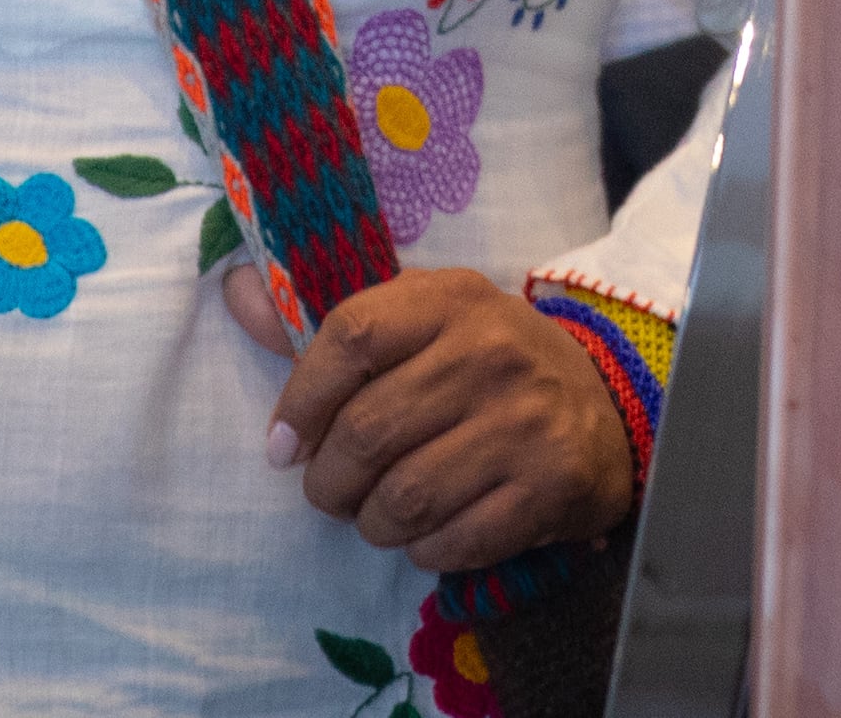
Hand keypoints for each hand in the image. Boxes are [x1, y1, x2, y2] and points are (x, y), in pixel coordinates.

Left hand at [229, 261, 636, 569]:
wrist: (605, 410)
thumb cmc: (484, 368)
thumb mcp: (420, 326)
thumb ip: (331, 326)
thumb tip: (235, 291)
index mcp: (453, 299)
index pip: (350, 336)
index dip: (302, 399)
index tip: (284, 444)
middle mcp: (495, 351)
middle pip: (366, 433)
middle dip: (328, 482)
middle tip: (333, 492)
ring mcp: (528, 420)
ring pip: (401, 498)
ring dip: (372, 522)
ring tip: (381, 512)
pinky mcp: (552, 485)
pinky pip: (450, 542)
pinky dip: (424, 550)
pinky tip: (434, 529)